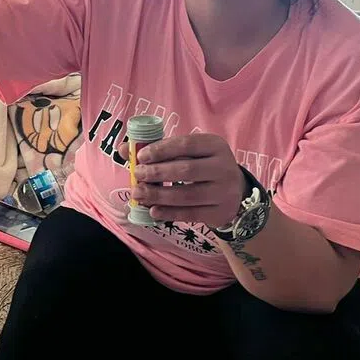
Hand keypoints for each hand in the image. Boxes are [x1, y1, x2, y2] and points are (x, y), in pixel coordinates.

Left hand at [132, 134, 246, 228]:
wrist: (235, 192)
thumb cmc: (203, 167)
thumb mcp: (189, 153)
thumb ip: (159, 150)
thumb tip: (123, 149)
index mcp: (215, 145)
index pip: (185, 144)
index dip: (161, 150)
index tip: (141, 156)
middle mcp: (224, 167)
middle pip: (186, 170)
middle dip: (157, 173)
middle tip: (138, 175)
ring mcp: (225, 192)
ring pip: (187, 195)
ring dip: (159, 195)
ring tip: (139, 194)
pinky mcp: (220, 212)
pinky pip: (191, 214)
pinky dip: (169, 213)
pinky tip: (153, 210)